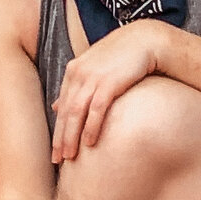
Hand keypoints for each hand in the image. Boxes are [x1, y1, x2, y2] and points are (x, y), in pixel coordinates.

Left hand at [48, 21, 173, 162]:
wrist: (145, 39)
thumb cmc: (121, 56)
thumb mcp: (94, 69)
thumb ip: (76, 86)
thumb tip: (55, 106)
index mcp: (73, 70)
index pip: (61, 106)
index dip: (57, 130)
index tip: (55, 150)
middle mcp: (79, 73)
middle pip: (65, 111)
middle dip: (60, 138)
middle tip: (57, 160)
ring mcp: (93, 77)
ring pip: (76, 112)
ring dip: (72, 136)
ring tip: (70, 157)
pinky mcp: (109, 81)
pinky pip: (96, 109)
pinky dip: (91, 127)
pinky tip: (90, 143)